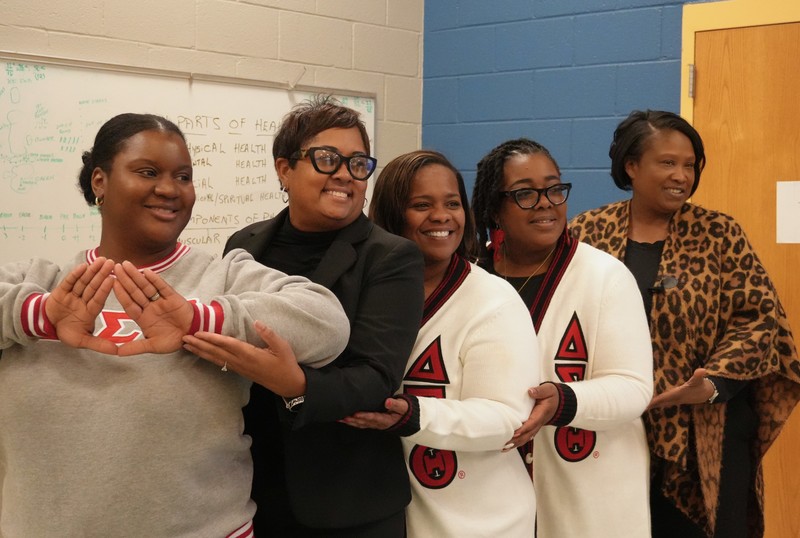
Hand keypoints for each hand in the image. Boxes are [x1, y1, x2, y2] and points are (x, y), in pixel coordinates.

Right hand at [45, 257, 117, 354]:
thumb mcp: (82, 340)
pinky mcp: (61, 292)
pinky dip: (75, 275)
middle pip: (93, 286)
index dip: (105, 289)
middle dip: (101, 275)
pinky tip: (83, 266)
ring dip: (91, 271)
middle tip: (112, 262)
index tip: (113, 279)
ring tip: (101, 260)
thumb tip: (117, 352)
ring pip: (83, 282)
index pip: (98, 299)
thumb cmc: (67, 332)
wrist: (47, 326)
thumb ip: (99, 344)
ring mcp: (72, 295)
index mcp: (90, 311)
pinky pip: (68, 282)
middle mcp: (83, 301)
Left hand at [113, 261, 193, 355]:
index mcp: (143, 318)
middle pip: (135, 292)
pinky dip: (155, 280)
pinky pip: (162, 287)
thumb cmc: (173, 340)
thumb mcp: (153, 346)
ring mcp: (160, 301)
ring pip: (146, 287)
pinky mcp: (173, 297)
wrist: (193, 335)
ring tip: (126, 265)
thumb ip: (136, 347)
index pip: (129, 304)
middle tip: (116, 267)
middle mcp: (150, 307)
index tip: (111, 283)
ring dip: (137, 276)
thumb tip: (117, 353)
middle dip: (125, 280)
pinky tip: (146, 272)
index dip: (121, 294)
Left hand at [183, 320, 306, 396]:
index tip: (198, 333)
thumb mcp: (283, 347)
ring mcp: (239, 368)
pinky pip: (220, 363)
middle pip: (216, 352)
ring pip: (216, 359)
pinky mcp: (240, 371)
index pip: (227, 344)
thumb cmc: (286, 364)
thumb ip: (269, 334)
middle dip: (199, 345)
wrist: (288, 384)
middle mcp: (241, 362)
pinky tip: (202, 355)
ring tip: (186, 346)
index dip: (212, 338)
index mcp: (250, 354)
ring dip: (200, 352)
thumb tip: (257, 322)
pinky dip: (209, 358)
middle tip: (183, 338)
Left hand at [340, 397, 408, 429]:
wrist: (405, 418)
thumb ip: (395, 404)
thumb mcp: (403, 407)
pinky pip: (360, 424)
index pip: (373, 418)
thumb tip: (387, 402)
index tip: (355, 414)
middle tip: (342, 417)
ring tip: (339, 418)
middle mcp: (378, 424)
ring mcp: (374, 425)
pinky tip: (345, 420)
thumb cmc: (403, 411)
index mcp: (385, 420)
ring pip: (360, 424)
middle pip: (363, 422)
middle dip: (352, 420)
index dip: (364, 416)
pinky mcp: (372, 423)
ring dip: (350, 422)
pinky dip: (352, 423)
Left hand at [504, 383, 554, 450]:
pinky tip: (508, 445)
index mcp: (541, 414)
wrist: (558, 401)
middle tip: (505, 443)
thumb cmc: (551, 395)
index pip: (532, 423)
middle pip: (528, 434)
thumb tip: (530, 392)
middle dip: (517, 440)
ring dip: (516, 443)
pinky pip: (525, 436)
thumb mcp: (548, 390)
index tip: (515, 433)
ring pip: (526, 438)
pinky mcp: (532, 426)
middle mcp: (538, 423)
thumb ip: (540, 391)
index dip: (524, 429)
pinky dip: (517, 442)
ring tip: (504, 448)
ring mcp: (535, 426)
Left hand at [647, 367, 714, 409]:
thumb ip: (698, 376)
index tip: (647, 402)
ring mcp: (675, 400)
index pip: (665, 397)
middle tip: (638, 406)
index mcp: (678, 394)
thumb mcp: (700, 380)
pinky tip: (651, 404)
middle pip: (660, 403)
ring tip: (641, 406)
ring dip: (653, 405)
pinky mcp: (676, 400)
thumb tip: (702, 370)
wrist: (706, 394)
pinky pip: (664, 403)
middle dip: (650, 404)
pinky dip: (657, 403)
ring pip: (661, 404)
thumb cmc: (701, 386)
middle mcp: (675, 399)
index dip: (656, 400)